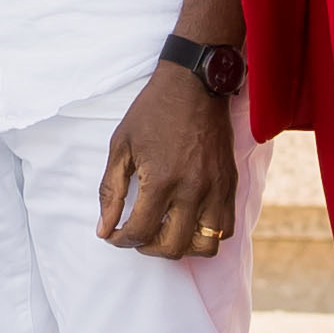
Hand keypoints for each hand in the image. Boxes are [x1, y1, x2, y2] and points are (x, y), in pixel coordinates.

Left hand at [99, 63, 238, 257]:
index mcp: (161, 180)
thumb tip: (103, 228)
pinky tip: (189, 222)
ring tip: (165, 232)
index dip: (121, 240)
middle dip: (147, 248)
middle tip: (137, 234)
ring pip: (205, 246)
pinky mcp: (230, 185)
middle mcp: (192, 190)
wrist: (194, 85)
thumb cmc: (153, 111)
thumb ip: (111, 190)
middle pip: (172, 247)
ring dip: (181, 247)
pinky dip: (207, 235)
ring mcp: (216, 190)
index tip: (113, 235)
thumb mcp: (121, 145)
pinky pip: (226, 229)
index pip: (139, 231)